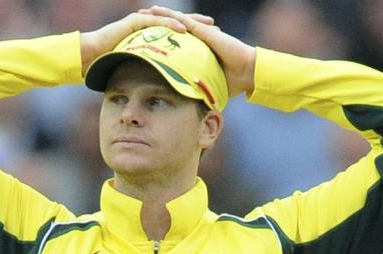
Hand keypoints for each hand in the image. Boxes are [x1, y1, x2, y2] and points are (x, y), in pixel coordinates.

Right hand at [80, 11, 213, 75]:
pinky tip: (184, 29)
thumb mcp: (138, 74)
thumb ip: (153, 78)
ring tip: (206, 26)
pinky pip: (157, 23)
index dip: (195, 38)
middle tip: (216, 29)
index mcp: (153, 39)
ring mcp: (142, 23)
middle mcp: (149, 29)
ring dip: (190, 22)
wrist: (89, 57)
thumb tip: (166, 97)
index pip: (178, 36)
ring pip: (171, 20)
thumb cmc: (110, 68)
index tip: (212, 43)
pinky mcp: (135, 22)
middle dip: (198, 26)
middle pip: (179, 24)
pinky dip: (170, 25)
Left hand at [138, 5, 255, 96]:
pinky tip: (156, 11)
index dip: (159, 40)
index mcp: (195, 51)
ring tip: (141, 13)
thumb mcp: (207, 88)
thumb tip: (190, 113)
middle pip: (170, 28)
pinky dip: (169, 15)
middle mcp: (196, 39)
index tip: (144, 41)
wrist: (246, 73)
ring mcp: (199, 33)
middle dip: (153, 25)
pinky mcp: (203, 30)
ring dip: (157, 16)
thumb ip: (196, 95)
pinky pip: (182, 20)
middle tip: (136, 22)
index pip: (173, 43)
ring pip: (173, 20)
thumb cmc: (232, 82)